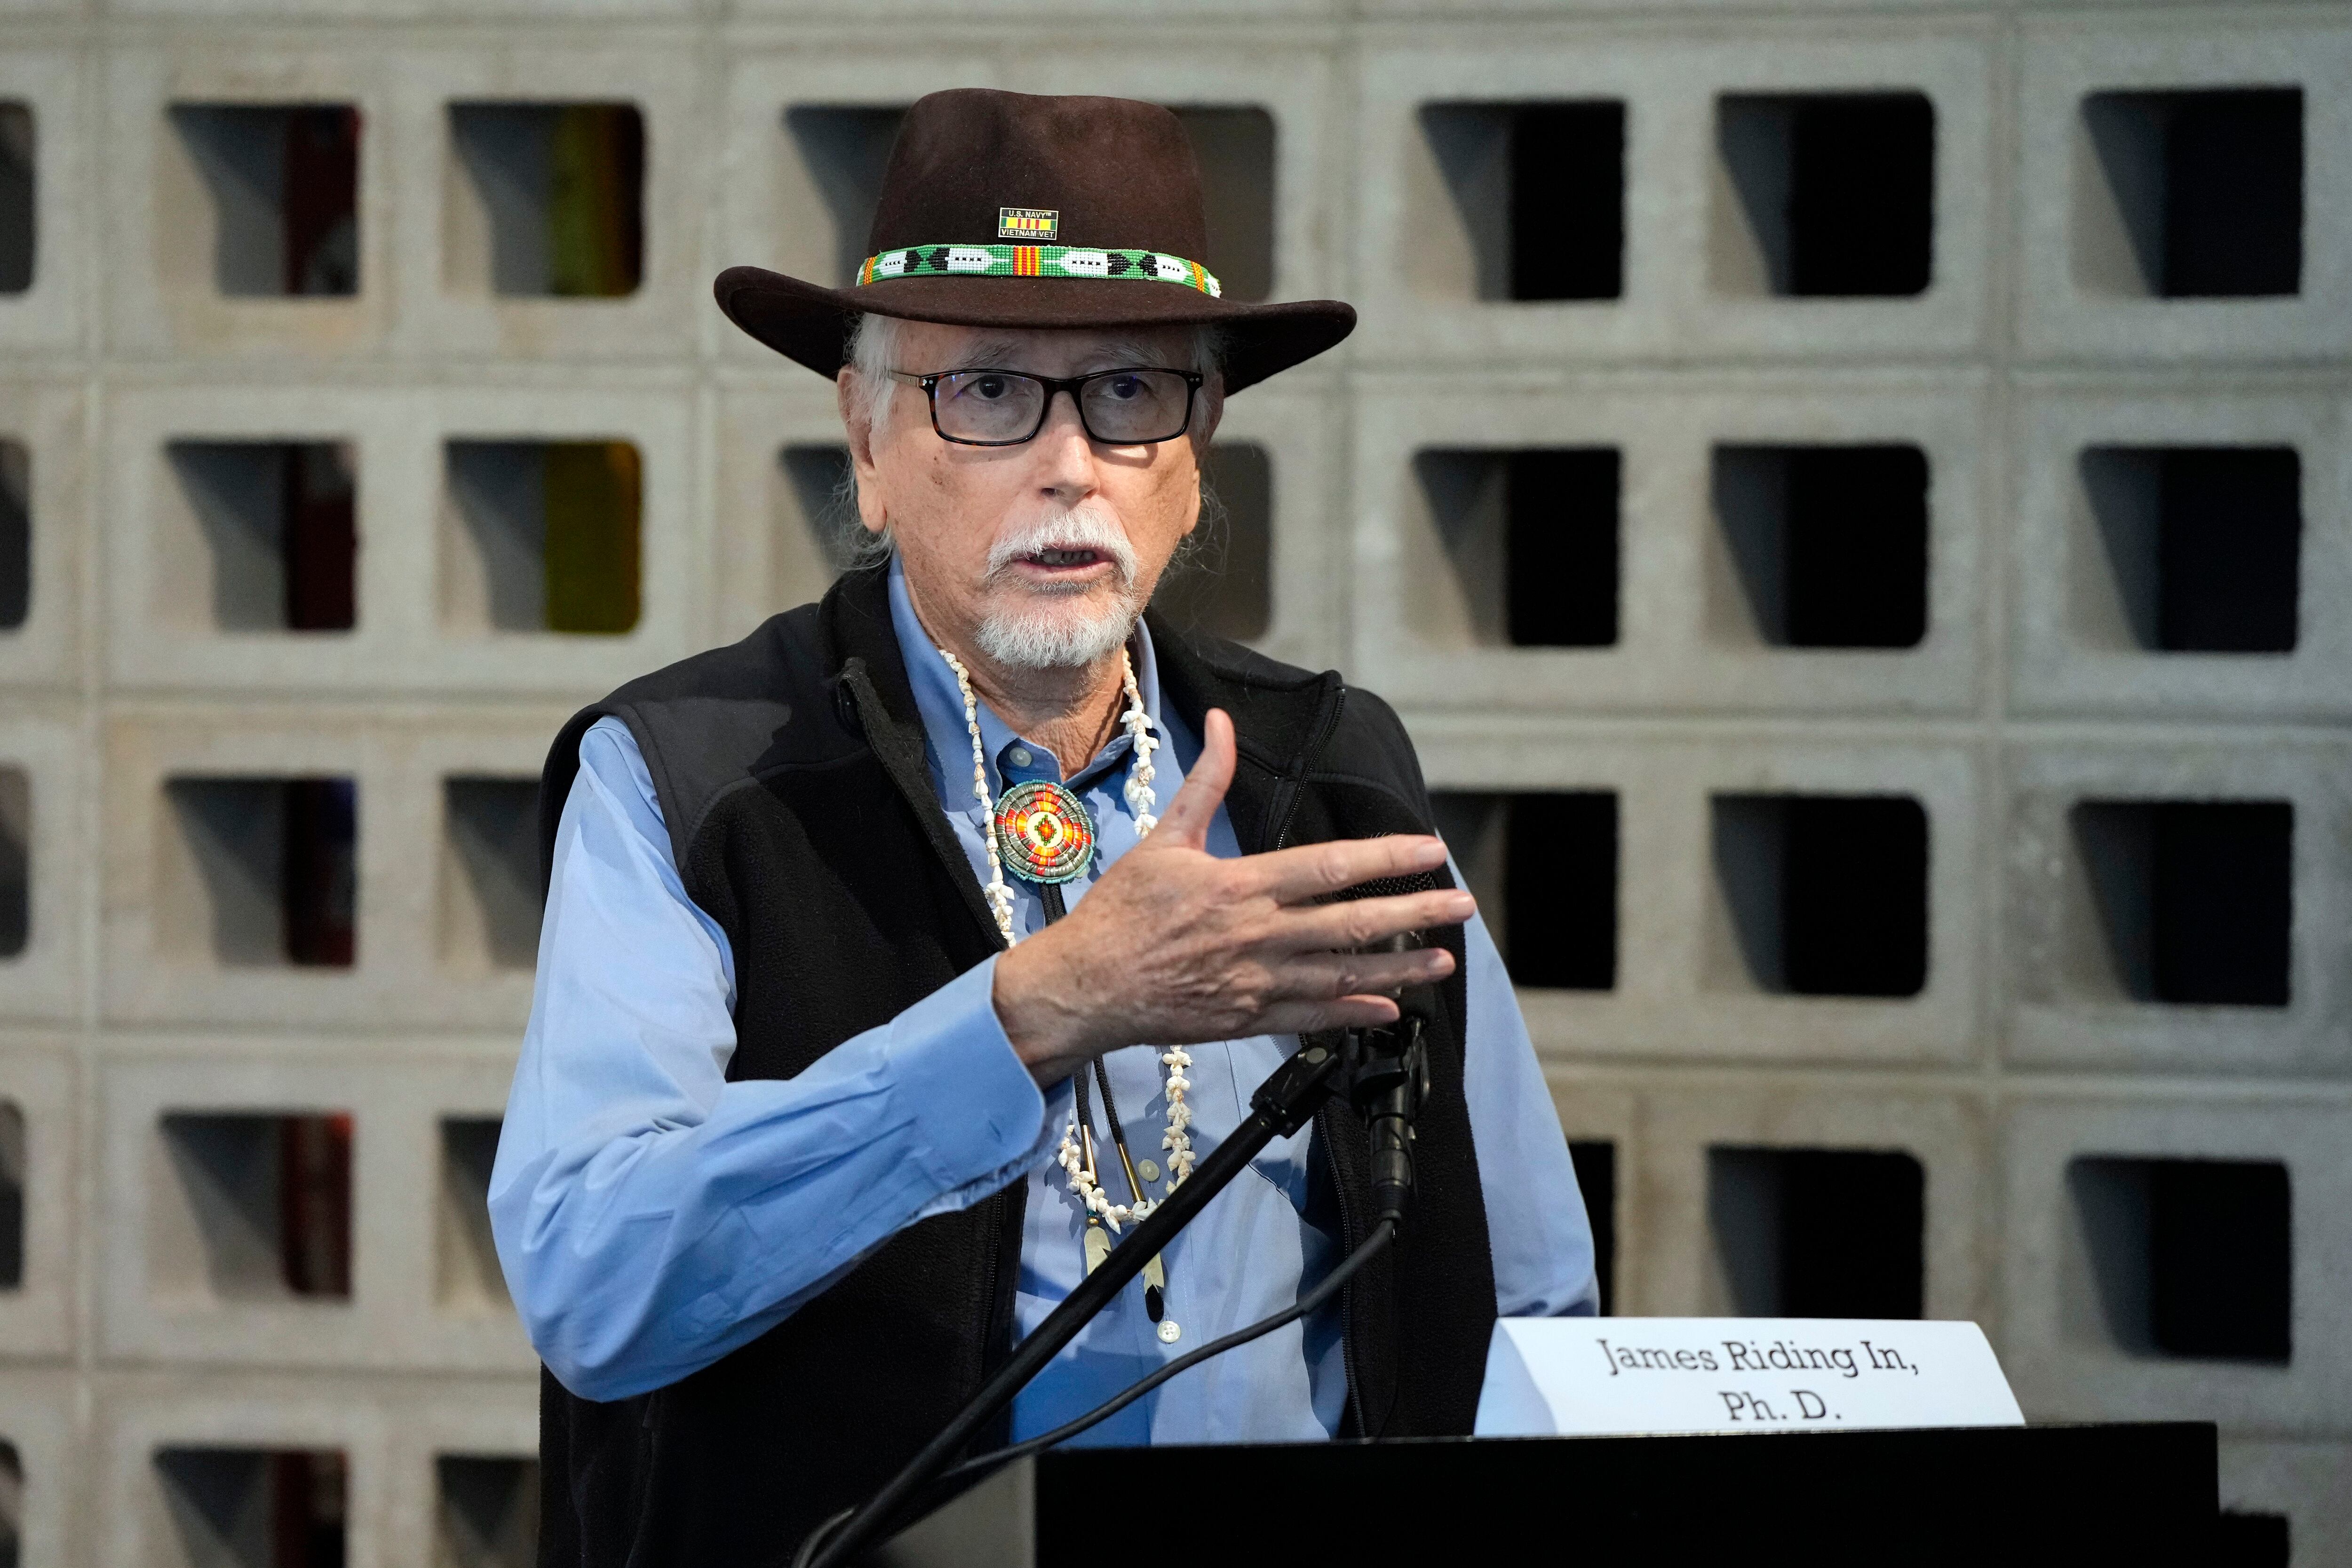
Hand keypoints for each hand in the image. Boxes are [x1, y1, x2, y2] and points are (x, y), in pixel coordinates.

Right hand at [991, 708, 1473, 1084]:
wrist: (1085, 986)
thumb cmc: (1121, 912)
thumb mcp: (1163, 840)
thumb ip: (1205, 783)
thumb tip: (1222, 722)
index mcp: (1240, 885)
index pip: (1329, 867)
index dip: (1386, 858)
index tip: (1429, 852)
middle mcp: (1257, 934)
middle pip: (1351, 923)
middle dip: (1413, 913)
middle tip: (1462, 906)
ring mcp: (1256, 981)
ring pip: (1343, 974)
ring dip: (1398, 968)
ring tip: (1441, 959)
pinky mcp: (1247, 1017)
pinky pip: (1313, 1016)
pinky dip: (1355, 1013)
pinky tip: (1390, 1010)